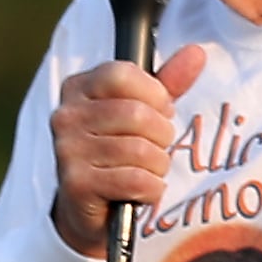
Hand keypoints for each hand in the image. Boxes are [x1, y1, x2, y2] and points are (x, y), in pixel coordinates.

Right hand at [49, 43, 206, 256]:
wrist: (90, 208)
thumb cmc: (120, 151)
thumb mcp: (143, 111)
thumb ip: (168, 83)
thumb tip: (196, 53)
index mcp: (78, 88)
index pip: (124, 74)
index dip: (155, 95)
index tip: (160, 110)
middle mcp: (65, 116)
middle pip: (137, 114)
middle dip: (161, 135)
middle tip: (157, 147)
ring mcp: (67, 151)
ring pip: (140, 150)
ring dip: (157, 165)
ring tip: (148, 170)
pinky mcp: (76, 185)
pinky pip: (136, 181)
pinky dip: (151, 189)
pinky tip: (142, 191)